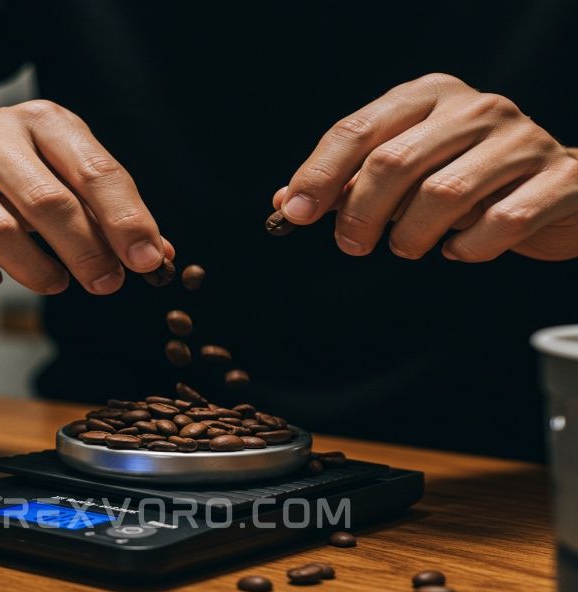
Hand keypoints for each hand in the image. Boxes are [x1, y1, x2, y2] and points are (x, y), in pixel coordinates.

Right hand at [0, 100, 173, 292]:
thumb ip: (105, 211)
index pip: (94, 171)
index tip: (147, 261)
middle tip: (105, 283)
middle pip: (47, 202)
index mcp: (39, 120)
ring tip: (55, 284)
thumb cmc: (4, 174)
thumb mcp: (59, 174)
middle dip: (85, 252)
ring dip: (35, 269)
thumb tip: (157, 254)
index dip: (126, 220)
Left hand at [274, 73, 577, 260]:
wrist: (561, 188)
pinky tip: (459, 249)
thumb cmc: (467, 179)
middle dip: (360, 214)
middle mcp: (475, 108)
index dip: (319, 175)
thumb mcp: (405, 170)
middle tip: (352, 245)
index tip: (294, 213)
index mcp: (428, 96)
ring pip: (442, 195)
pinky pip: (498, 223)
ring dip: (411, 236)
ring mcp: (520, 139)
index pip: (357, 130)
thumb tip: (287, 202)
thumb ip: (348, 182)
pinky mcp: (558, 179)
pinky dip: (468, 249)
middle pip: (393, 163)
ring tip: (408, 246)